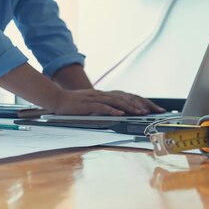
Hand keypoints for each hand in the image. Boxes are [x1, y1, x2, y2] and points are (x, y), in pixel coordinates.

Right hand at [50, 89, 165, 115]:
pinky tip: (120, 113)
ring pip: (116, 101)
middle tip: (152, 110)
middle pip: (124, 97)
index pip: (125, 96)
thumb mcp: (88, 104)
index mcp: (103, 94)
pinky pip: (102, 106)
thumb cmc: (71, 104)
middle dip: (140, 104)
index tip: (151, 108)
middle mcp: (101, 94)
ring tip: (140, 113)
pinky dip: (112, 109)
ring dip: (129, 107)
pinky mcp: (87, 104)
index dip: (139, 101)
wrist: (56, 99)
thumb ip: (100, 107)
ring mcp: (94, 98)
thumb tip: (112, 113)